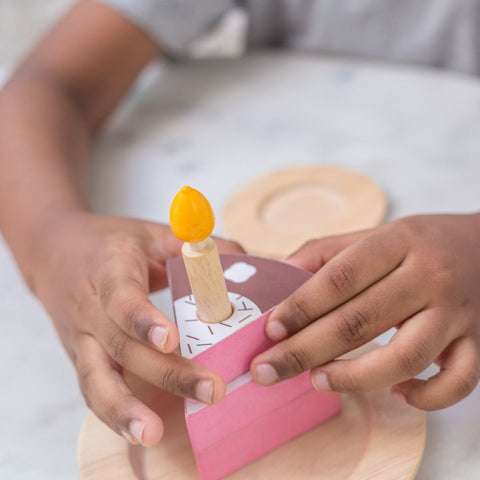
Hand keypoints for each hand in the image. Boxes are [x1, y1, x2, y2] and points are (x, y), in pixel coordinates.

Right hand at [30, 211, 242, 444]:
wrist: (54, 254)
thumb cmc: (109, 244)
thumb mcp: (149, 233)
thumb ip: (192, 245)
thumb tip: (242, 257)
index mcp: (108, 269)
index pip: (121, 297)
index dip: (143, 320)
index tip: (171, 339)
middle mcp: (90, 308)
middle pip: (121, 347)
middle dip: (166, 373)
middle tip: (211, 390)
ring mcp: (81, 337)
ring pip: (95, 378)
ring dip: (124, 410)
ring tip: (153, 433)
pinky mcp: (81, 357)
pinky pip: (93, 389)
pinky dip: (112, 414)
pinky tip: (139, 431)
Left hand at [251, 214, 479, 409]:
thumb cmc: (419, 243)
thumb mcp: (375, 234)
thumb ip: (326, 251)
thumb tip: (280, 272)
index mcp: (397, 243)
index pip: (341, 277)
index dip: (302, 306)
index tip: (271, 330)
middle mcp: (428, 277)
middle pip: (360, 321)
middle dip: (306, 350)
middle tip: (267, 370)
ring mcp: (456, 313)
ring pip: (406, 356)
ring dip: (356, 377)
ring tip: (318, 381)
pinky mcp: (477, 342)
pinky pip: (458, 382)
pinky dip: (426, 397)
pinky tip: (395, 394)